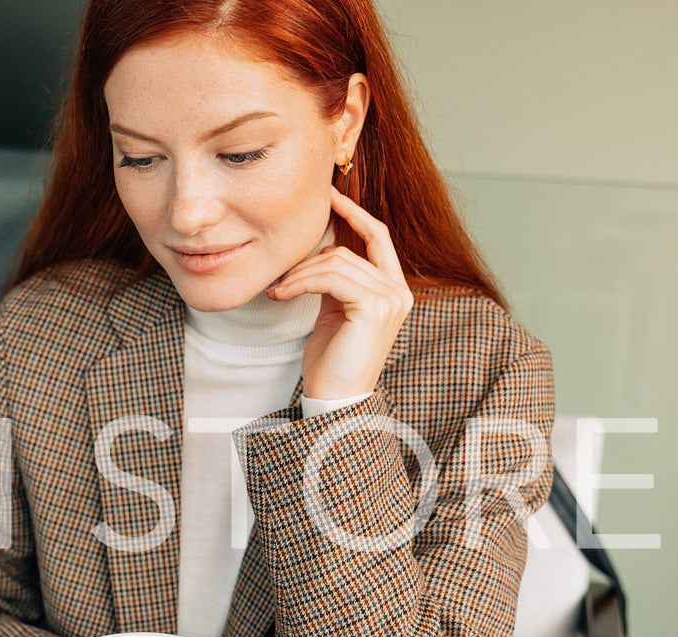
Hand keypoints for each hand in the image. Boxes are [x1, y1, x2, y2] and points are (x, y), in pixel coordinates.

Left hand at [267, 189, 413, 399]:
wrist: (335, 400)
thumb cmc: (332, 362)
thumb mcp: (334, 313)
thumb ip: (336, 283)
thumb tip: (319, 255)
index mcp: (393, 291)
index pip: (377, 238)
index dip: (355, 213)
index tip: (329, 195)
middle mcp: (399, 293)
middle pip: (347, 251)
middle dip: (307, 262)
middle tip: (280, 280)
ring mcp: (391, 300)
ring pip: (336, 262)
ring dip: (299, 275)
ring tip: (279, 292)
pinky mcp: (375, 308)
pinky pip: (331, 277)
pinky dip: (302, 282)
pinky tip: (282, 295)